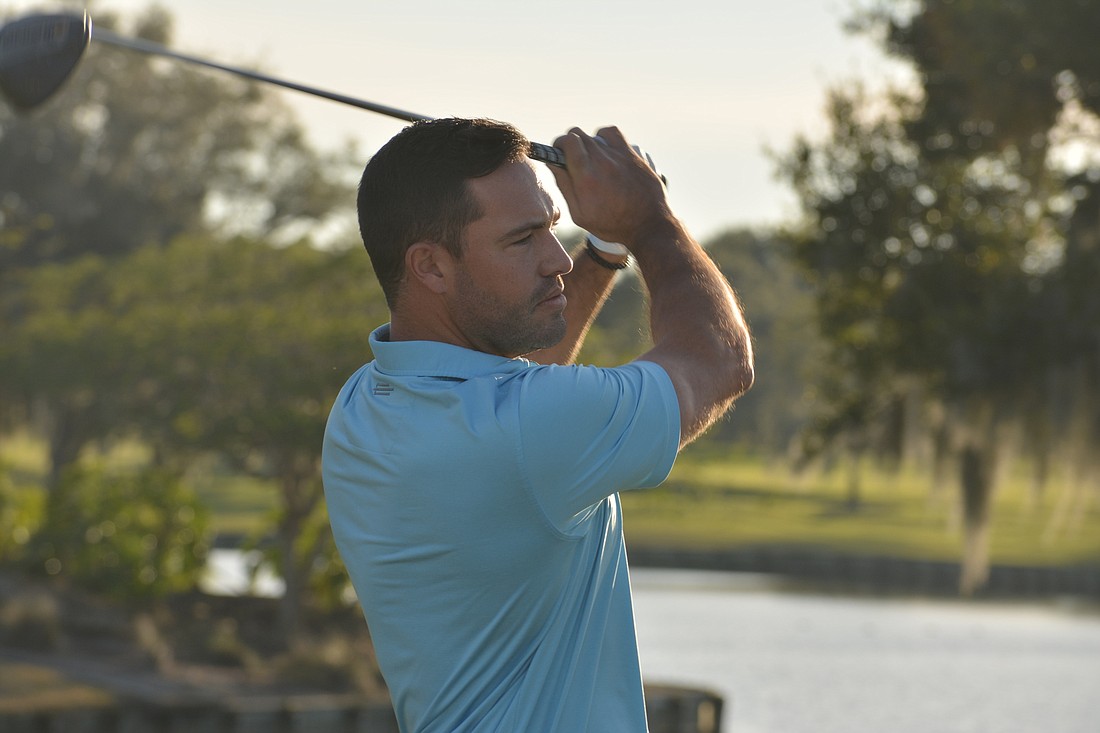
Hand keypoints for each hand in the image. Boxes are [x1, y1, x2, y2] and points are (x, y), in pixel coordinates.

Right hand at [548, 126, 669, 247]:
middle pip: (577, 135)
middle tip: (572, 159)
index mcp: (585, 177)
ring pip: (593, 135)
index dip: (558, 145)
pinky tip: (605, 149)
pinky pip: (613, 133)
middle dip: (569, 145)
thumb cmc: (612, 224)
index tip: (558, 154)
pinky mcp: (632, 155)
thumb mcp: (580, 215)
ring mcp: (619, 156)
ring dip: (587, 143)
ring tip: (590, 159)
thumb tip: (554, 164)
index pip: (566, 142)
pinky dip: (604, 137)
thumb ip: (564, 187)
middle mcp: (602, 161)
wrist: (648, 225)